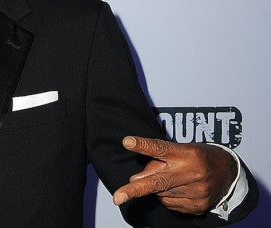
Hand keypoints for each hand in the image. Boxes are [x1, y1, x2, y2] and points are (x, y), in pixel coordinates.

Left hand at [113, 136, 236, 214]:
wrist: (229, 174)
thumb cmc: (199, 157)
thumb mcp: (181, 150)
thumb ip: (158, 161)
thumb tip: (136, 178)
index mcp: (187, 154)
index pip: (160, 148)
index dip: (143, 145)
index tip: (127, 141)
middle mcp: (191, 173)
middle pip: (158, 181)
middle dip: (136, 190)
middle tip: (118, 197)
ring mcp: (196, 192)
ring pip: (161, 193)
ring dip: (157, 188)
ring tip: (170, 178)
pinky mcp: (198, 206)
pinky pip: (170, 204)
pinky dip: (167, 197)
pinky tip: (177, 189)